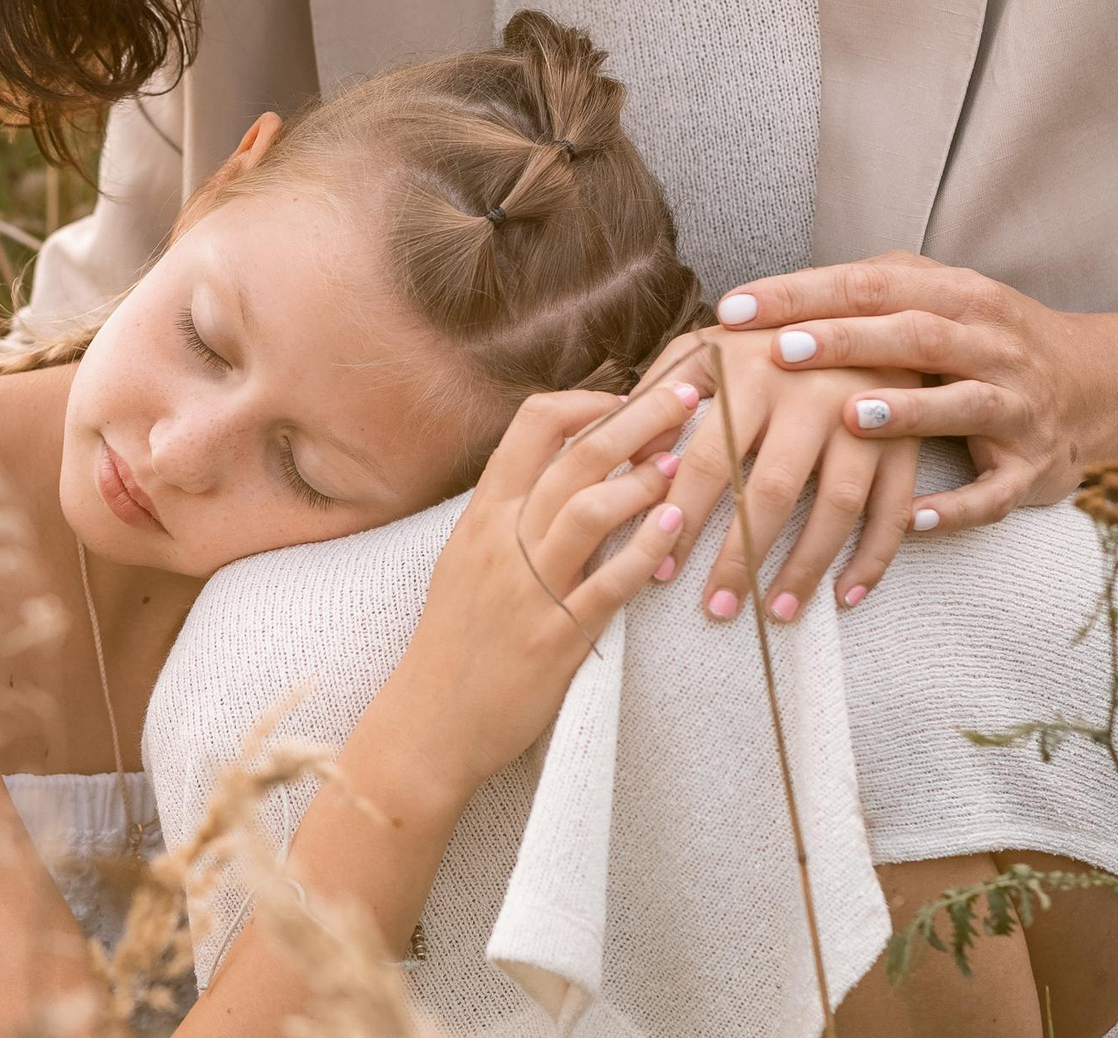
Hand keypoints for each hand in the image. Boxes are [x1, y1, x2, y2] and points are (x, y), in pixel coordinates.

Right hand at [378, 379, 701, 807]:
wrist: (429, 724)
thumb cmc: (456, 639)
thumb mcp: (470, 558)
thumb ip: (513, 512)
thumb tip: (568, 466)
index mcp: (483, 514)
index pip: (533, 424)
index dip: (589, 402)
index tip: (630, 397)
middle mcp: (503, 540)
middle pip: (575, 454)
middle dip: (638, 417)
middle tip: (687, 394)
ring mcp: (529, 588)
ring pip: (588, 508)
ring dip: (641, 478)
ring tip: (681, 463)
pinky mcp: (556, 638)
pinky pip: (608, 584)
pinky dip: (646, 550)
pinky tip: (675, 527)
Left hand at [635, 327, 922, 621]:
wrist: (864, 307)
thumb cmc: (764, 339)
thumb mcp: (708, 346)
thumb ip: (661, 391)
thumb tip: (623, 452)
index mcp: (752, 365)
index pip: (708, 456)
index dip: (684, 516)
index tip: (661, 568)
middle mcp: (811, 389)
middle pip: (771, 490)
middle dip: (740, 558)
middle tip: (716, 610)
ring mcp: (866, 415)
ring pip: (836, 507)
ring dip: (805, 568)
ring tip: (776, 614)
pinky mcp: (906, 438)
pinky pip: (893, 509)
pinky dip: (874, 558)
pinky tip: (847, 596)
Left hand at [708, 250, 1117, 530]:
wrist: (1099, 385)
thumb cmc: (983, 339)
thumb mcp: (938, 297)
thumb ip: (865, 292)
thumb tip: (763, 302)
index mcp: (957, 296)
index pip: (870, 284)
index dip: (804, 294)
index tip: (735, 307)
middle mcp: (991, 344)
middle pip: (915, 336)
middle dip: (847, 342)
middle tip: (781, 351)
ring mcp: (1016, 405)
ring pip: (962, 404)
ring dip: (907, 412)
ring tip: (849, 417)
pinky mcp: (1032, 467)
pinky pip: (994, 492)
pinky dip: (954, 506)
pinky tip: (911, 520)